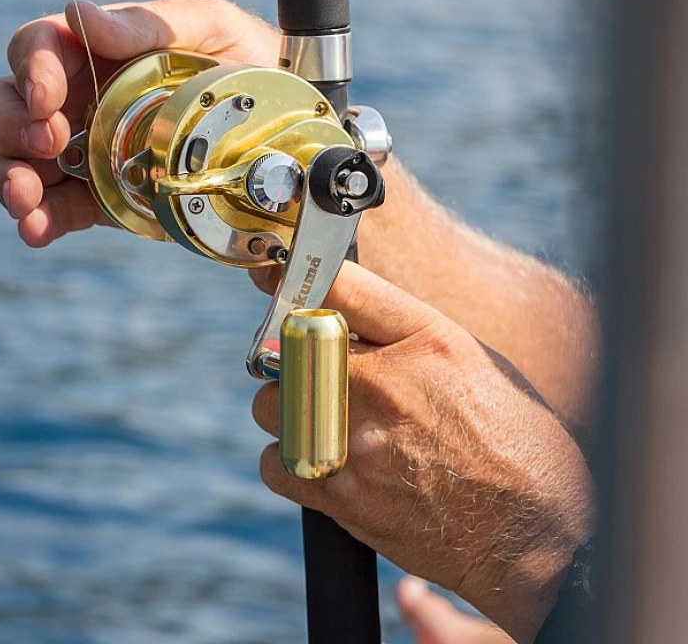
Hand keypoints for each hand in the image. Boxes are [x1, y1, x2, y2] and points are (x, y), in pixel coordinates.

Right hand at [0, 0, 279, 246]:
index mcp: (97, 51)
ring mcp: (87, 151)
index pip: (38, 50)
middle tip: (44, 142)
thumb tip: (80, 16)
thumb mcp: (207, 27)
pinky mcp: (103, 197)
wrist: (277, 123)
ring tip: (25, 200)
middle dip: (9, 125)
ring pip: (23, 162)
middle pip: (8, 105)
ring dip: (14, 181)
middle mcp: (80, 99)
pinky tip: (38, 229)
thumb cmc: (242, 60)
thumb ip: (147, 24)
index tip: (44, 98)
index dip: (30, 71)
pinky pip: (60, 208)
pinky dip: (42, 219)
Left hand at [250, 262, 593, 642]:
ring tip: (318, 422)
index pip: (341, 286)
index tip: (270, 276)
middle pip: (291, 346)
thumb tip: (340, 313)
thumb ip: (403, 332)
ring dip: (285, 410)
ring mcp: (361, 440)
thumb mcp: (469, 360)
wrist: (536, 530)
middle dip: (291, 357)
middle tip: (308, 372)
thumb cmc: (511, 438)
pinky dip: (286, 460)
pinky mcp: (344, 495)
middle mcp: (389, 382)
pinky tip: (316, 461)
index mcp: (426, 339)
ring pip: (271, 405)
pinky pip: (276, 462)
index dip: (294, 277)